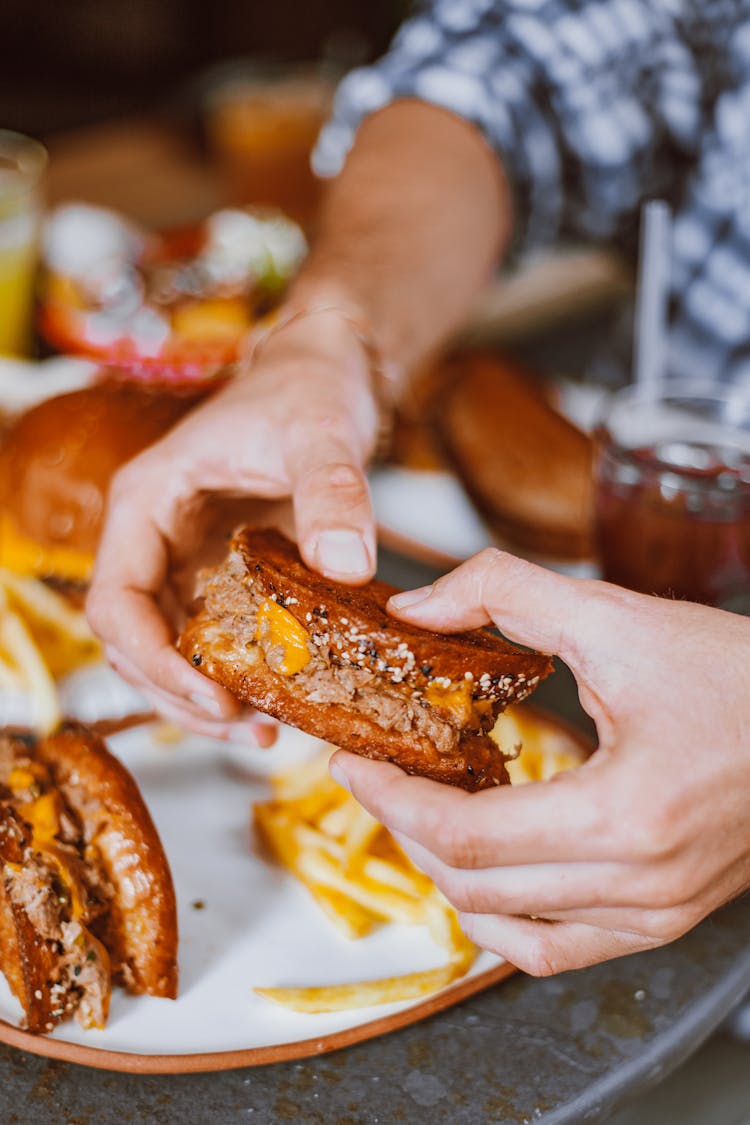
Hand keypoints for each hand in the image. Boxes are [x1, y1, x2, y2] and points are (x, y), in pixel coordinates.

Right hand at [87, 308, 380, 736]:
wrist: (327, 373)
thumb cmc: (309, 388)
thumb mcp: (321, 432)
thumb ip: (333, 491)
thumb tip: (349, 565)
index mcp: (147, 503)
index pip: (116, 602)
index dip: (154, 659)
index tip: (216, 696)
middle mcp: (154, 538)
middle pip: (136, 643)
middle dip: (183, 696)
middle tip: (251, 731)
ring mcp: (185, 560)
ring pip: (171, 651)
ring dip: (207, 699)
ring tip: (267, 732)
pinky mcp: (221, 574)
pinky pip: (214, 639)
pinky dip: (238, 675)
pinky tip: (281, 700)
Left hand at [329, 548, 749, 973]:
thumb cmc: (739, 676)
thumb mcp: (618, 615)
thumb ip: (506, 592)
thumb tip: (417, 606)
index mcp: (624, 815)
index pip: (464, 837)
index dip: (390, 798)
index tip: (352, 760)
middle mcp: (640, 885)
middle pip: (473, 884)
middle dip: (405, 827)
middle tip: (378, 774)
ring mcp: (655, 913)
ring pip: (507, 925)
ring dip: (447, 871)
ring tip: (424, 810)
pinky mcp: (664, 918)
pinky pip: (557, 949)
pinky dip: (502, 914)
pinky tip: (485, 867)